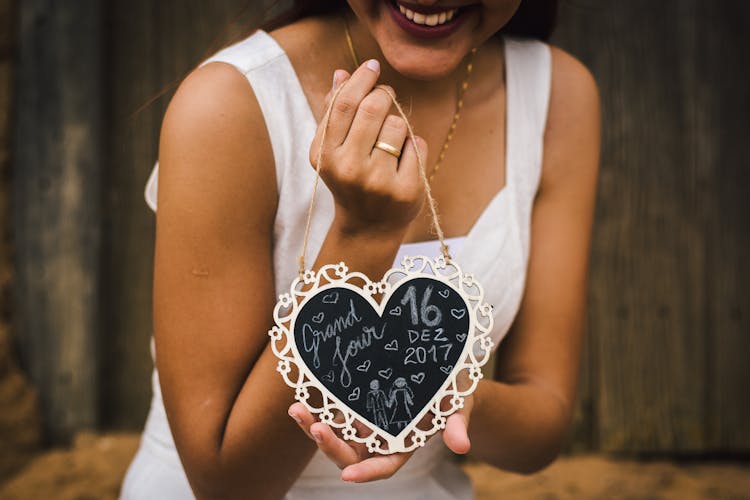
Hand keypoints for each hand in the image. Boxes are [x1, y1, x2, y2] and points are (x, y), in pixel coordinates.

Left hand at [287, 394, 472, 482]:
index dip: (367, 473)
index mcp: (404, 445)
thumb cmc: (453, 391)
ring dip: (313, 426)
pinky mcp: (355, 404)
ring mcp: (364, 422)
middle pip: (350, 454)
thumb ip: (456, 423)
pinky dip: (316, 408)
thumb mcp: (458, 403)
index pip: (384, 466)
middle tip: (314, 428)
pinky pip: (331, 412)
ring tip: (296, 410)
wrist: (442, 371)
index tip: (348, 476)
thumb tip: (461, 446)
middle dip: (330, 446)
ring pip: (335, 434)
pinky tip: (300, 395)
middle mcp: (380, 439)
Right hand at [309, 60, 427, 238]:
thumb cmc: (350, 179)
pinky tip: (402, 162)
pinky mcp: (406, 191)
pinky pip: (418, 145)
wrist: (368, 227)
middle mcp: (350, 168)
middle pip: (373, 108)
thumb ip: (334, 112)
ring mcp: (379, 182)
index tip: (372, 67)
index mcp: (326, 156)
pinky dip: (414, 146)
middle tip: (386, 96)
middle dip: (383, 94)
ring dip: (399, 124)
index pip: (345, 104)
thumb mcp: (333, 150)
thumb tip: (341, 73)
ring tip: (390, 142)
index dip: (361, 79)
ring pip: (399, 125)